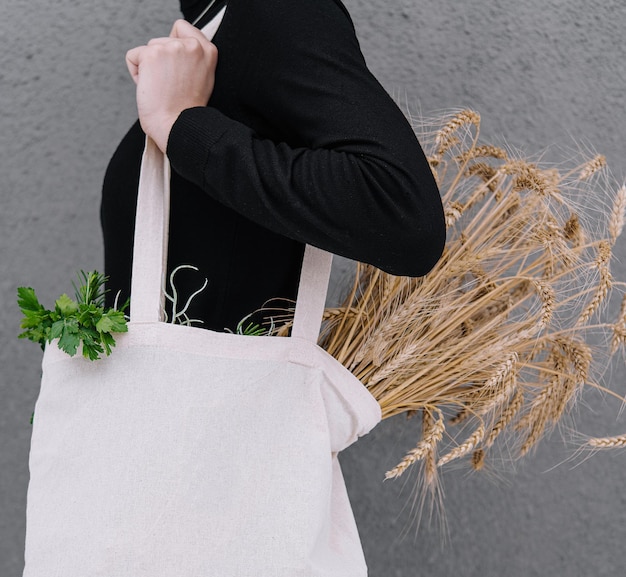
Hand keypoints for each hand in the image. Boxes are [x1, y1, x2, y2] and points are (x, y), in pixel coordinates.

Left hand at [126, 19, 217, 151]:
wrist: (178, 126)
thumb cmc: (187, 111)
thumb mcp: (204, 79)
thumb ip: (194, 59)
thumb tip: (177, 50)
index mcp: (208, 50)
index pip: (182, 28)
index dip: (173, 45)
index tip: (177, 68)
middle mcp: (192, 45)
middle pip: (162, 40)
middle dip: (161, 61)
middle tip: (172, 86)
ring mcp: (171, 47)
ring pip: (148, 48)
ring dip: (150, 68)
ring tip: (163, 89)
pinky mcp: (152, 54)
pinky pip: (133, 57)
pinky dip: (136, 73)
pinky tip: (152, 88)